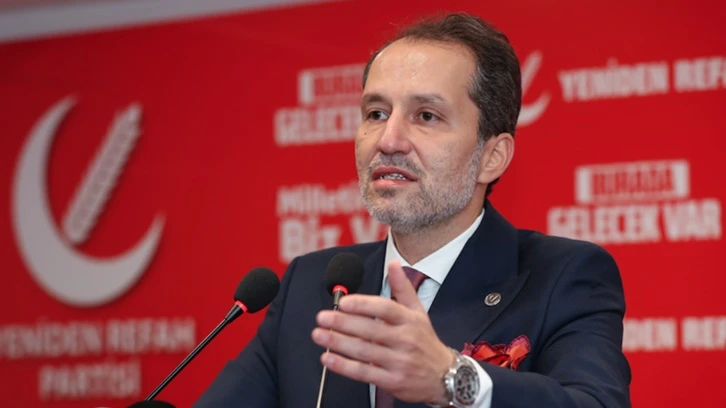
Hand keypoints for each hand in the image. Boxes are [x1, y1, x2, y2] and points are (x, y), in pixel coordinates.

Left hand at [312, 260, 453, 404]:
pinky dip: (344, 366)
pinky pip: (364, 373)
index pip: (385, 309)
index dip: (363, 305)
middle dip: (343, 323)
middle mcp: (405, 340)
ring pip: (364, 351)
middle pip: (371, 329)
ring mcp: (399, 362)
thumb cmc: (425, 341)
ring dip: (338, 343)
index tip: (343, 302)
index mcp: (410, 320)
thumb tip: (394, 263)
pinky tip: (328, 358)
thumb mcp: (419, 311)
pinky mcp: (392, 381)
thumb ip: (403, 287)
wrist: (444, 376)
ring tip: (319, 335)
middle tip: (323, 317)